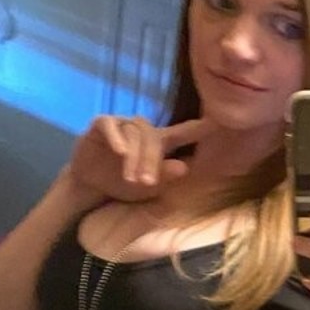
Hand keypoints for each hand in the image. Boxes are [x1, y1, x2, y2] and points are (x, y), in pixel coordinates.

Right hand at [68, 115, 213, 206]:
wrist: (91, 185)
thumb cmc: (124, 184)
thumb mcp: (147, 188)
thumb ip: (165, 178)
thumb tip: (183, 168)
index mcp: (160, 142)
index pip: (184, 132)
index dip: (200, 127)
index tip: (219, 122)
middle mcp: (143, 129)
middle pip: (153, 138)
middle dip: (151, 162)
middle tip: (146, 183)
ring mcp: (122, 124)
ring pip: (133, 135)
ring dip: (134, 158)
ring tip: (131, 179)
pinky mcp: (101, 124)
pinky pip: (110, 125)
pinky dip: (115, 137)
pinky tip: (119, 152)